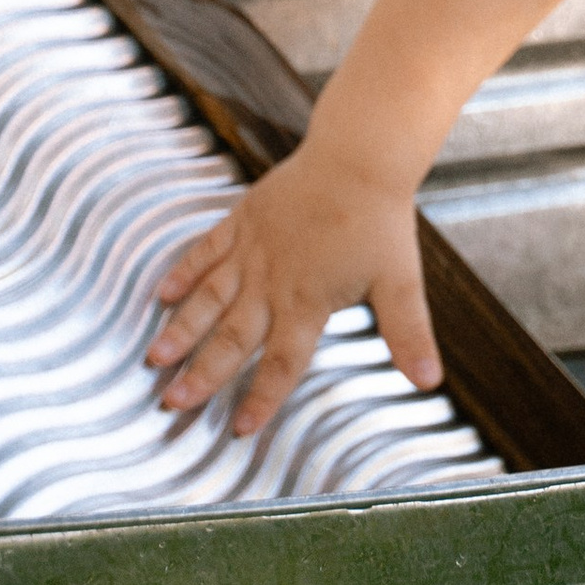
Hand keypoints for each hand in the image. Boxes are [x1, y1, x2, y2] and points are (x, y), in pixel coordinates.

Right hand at [146, 145, 437, 437]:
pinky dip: (184, 272)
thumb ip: (408, 333)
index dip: (261, 398)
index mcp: (307, 300)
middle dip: (202, 374)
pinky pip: (206, 250)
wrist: (359, 156)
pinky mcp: (242, 221)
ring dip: (182, 330)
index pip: (282, 363)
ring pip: (209, 298)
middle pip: (232, 337)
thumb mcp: (401, 281)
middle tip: (172, 402)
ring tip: (155, 358)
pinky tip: (163, 294)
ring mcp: (252, 250)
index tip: (239, 428)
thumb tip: (429, 380)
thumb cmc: (381, 219)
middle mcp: (272, 280)